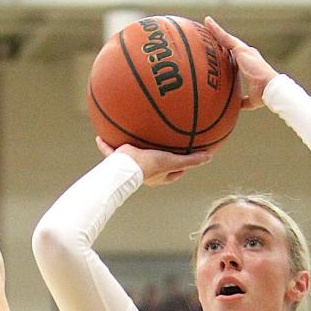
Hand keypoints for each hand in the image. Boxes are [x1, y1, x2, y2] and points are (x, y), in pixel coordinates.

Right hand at [95, 135, 215, 186]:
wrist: (128, 168)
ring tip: (130, 137)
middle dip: (155, 157)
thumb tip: (210, 156)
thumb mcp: (174, 161)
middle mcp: (144, 172)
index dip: (179, 168)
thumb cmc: (151, 166)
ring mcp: (129, 167)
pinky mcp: (115, 161)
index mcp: (158, 175)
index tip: (185, 159)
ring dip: (129, 150)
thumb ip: (192, 160)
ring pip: (130, 158)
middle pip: (153, 166)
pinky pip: (109, 151)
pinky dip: (105, 144)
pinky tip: (100, 135)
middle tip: (160, 147)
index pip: (172, 174)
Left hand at [203, 17, 277, 109]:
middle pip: (230, 44)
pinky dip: (215, 29)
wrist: (269, 88)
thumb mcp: (251, 99)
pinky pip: (224, 37)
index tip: (222, 50)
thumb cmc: (263, 94)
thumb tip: (236, 106)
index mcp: (249, 64)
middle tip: (210, 31)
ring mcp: (243, 50)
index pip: (236, 56)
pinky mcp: (240, 49)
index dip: (229, 53)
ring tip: (206, 22)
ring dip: (216, 30)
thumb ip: (243, 100)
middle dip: (221, 38)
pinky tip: (207, 22)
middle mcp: (247, 54)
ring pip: (226, 38)